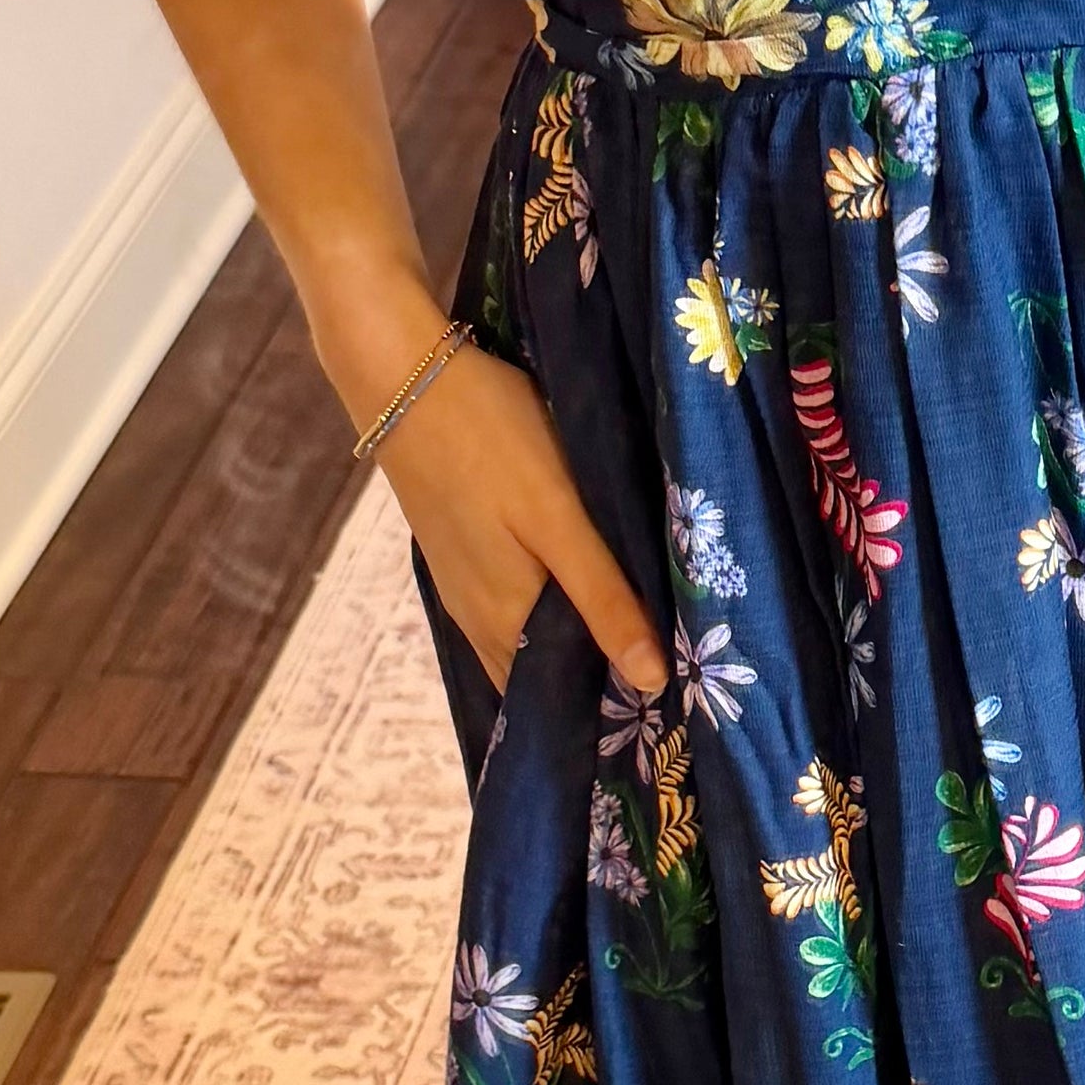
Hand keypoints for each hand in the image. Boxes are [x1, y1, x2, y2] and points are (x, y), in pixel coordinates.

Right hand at [368, 333, 668, 699]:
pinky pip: (511, 613)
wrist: (402, 377)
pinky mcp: (459, 558)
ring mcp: (463, 590)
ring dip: (576, 651)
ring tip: (641, 644)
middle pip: (547, 679)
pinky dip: (549, 621)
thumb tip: (650, 682)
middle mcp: (479, 623)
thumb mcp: (559, 518)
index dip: (622, 707)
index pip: (570, 700)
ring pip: (527, 647)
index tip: (682, 707)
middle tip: (677, 681)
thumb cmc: (490, 440)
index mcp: (508, 623)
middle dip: (604, 684)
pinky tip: (582, 599)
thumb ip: (603, 598)